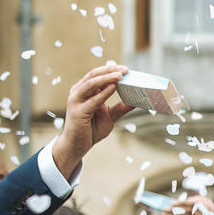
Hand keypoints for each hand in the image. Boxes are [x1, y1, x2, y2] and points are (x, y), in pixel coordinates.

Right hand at [50, 64, 133, 178]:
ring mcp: (76, 101)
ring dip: (106, 78)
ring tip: (119, 75)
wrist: (77, 145)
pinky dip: (103, 93)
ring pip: (91, 84)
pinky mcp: (78, 111)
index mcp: (85, 90)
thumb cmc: (91, 129)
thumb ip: (121, 108)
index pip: (98, 75)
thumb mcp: (110, 116)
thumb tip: (138, 101)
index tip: (126, 69)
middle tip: (125, 70)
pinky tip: (113, 88)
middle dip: (110, 71)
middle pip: (94, 75)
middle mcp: (78, 92)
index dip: (111, 70)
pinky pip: (92, 100)